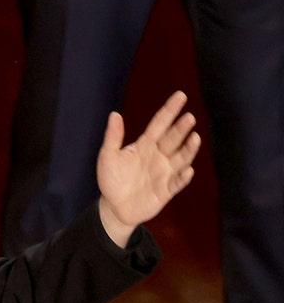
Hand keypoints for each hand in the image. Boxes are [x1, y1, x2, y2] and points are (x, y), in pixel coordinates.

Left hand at [96, 91, 201, 246]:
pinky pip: (177, 182)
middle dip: (181, 129)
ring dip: (188, 149)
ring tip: (195, 138)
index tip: (181, 95)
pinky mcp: (167, 190)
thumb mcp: (108, 157)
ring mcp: (164, 172)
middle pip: (172, 139)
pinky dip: (183, 177)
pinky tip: (188, 170)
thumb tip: (114, 114)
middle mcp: (158, 156)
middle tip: (189, 118)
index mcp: (145, 145)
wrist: (114, 207)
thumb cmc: (111, 179)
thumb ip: (113, 137)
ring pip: (181, 158)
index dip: (170, 110)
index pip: (160, 124)